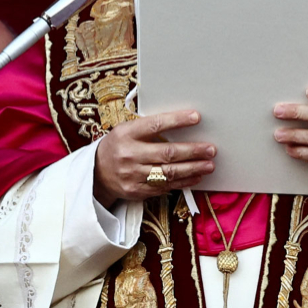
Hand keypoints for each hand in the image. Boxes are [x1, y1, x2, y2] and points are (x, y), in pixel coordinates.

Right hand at [93, 110, 214, 207]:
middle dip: (192, 151)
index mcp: (126, 134)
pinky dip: (184, 182)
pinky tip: (196, 176)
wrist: (96, 173)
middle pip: (167, 153)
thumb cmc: (117, 146)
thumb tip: (181, 124)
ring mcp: (133, 175)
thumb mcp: (125, 131)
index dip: (177, 120)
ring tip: (209, 164)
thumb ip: (148, 128)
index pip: (155, 125)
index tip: (196, 117)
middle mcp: (129, 155)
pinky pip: (166, 187)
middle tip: (211, 149)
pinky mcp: (138, 191)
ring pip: (169, 173)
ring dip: (193, 168)